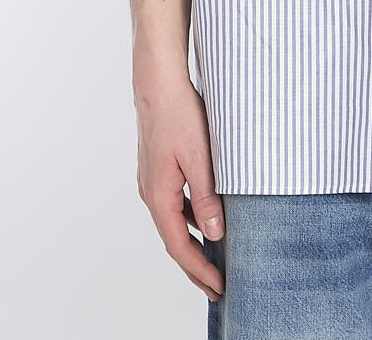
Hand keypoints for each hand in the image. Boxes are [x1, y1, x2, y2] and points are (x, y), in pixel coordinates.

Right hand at [134, 75, 224, 301]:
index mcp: (159, 196)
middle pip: (175, 241)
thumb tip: (216, 234)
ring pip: (175, 224)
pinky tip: (209, 221)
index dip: (200, 270)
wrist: (159, 83)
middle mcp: (151, 194)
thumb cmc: (180, 115)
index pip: (181, 246)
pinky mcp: (159, 171)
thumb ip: (208, 196)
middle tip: (218, 288)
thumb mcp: (200, 157)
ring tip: (217, 261)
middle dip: (196, 267)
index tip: (220, 287)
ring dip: (194, 244)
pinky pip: (176, 206)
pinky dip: (192, 221)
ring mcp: (153, 183)